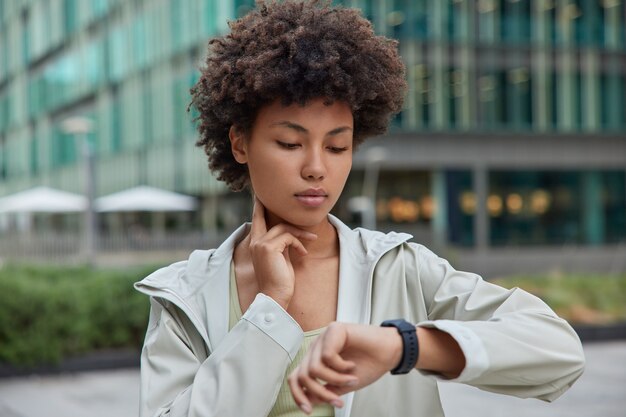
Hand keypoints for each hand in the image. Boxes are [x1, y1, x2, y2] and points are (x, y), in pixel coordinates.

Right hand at [248, 198, 316, 308]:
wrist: (275, 297)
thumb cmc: (280, 281)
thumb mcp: (280, 258)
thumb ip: (281, 245)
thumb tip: (290, 235)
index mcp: (255, 245)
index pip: (256, 222)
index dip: (258, 209)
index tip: (259, 197)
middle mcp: (254, 242)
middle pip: (264, 218)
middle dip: (265, 205)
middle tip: (264, 196)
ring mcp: (260, 244)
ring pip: (283, 227)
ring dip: (300, 233)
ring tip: (312, 238)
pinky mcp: (269, 247)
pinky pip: (289, 237)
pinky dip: (299, 243)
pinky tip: (303, 253)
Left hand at [288, 322, 402, 413]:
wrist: (390, 352)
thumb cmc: (369, 365)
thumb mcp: (343, 384)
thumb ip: (325, 391)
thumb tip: (308, 400)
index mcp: (317, 358)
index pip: (296, 377)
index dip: (298, 395)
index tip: (308, 410)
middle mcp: (317, 347)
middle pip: (303, 375)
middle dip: (320, 392)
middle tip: (337, 400)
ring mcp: (324, 337)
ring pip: (314, 368)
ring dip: (334, 380)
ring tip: (350, 380)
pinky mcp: (334, 329)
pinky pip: (327, 356)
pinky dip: (341, 367)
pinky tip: (352, 365)